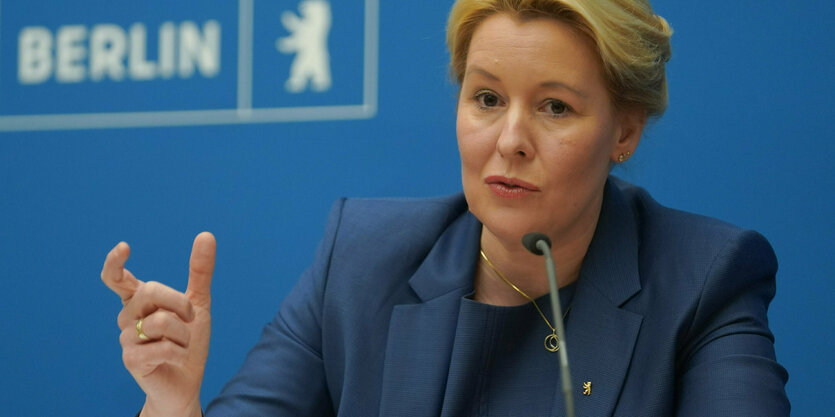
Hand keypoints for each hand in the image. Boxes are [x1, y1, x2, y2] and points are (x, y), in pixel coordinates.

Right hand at [101, 232, 215, 416]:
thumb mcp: (198, 304)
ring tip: (182, 345)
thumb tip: (206, 235)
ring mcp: (126, 339)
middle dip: (180, 303)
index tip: (125, 247)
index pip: (116, 279)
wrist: (187, 382)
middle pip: (151, 291)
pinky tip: (176, 359)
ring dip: (184, 334)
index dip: (115, 263)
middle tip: (190, 319)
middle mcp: (127, 318)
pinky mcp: (131, 361)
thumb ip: (200, 272)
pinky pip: (164, 347)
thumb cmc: (188, 342)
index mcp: (139, 302)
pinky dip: (180, 353)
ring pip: (162, 321)